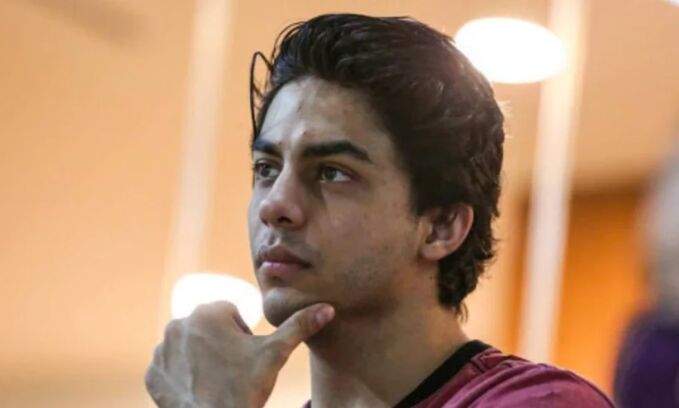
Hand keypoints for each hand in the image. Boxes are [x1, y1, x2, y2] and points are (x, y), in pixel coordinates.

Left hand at [145, 301, 334, 407]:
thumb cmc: (245, 388)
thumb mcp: (275, 355)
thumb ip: (299, 326)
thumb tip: (328, 308)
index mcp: (207, 312)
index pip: (231, 314)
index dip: (243, 335)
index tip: (246, 357)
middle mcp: (178, 324)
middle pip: (210, 327)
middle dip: (222, 344)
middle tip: (234, 370)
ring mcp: (161, 349)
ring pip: (191, 344)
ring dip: (203, 356)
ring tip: (217, 379)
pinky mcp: (152, 372)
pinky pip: (172, 365)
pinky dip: (184, 374)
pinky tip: (199, 388)